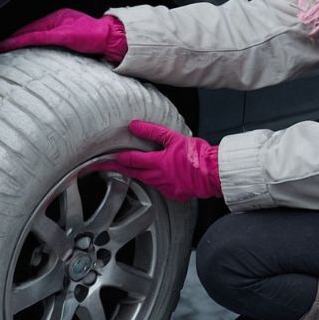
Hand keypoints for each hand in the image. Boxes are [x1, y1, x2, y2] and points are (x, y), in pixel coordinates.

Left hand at [0, 9, 126, 60]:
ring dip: (11, 41)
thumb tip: (48, 49)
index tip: (2, 43)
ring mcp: (58, 25)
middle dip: (9, 37)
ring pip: (28, 31)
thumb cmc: (96, 38)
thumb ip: (60, 40)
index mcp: (58, 18)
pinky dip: (22, 41)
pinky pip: (37, 37)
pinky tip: (10, 45)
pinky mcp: (62, 34)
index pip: (32, 27)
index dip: (16, 35)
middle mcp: (55, 18)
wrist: (111, 36)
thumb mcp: (74, 37)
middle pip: (27, 28)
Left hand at [96, 120, 220, 201]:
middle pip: (133, 173)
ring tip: (129, 168)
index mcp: (157, 163)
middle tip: (106, 166)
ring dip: (136, 174)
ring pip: (145, 180)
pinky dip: (153, 181)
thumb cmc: (198, 156)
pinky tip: (154, 177)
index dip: (116, 158)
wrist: (213, 173)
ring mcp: (166, 188)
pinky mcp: (174, 193)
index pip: (131, 160)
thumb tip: (135, 126)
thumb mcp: (174, 138)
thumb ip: (153, 132)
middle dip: (119, 168)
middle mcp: (158, 178)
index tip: (104, 158)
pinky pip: (159, 188)